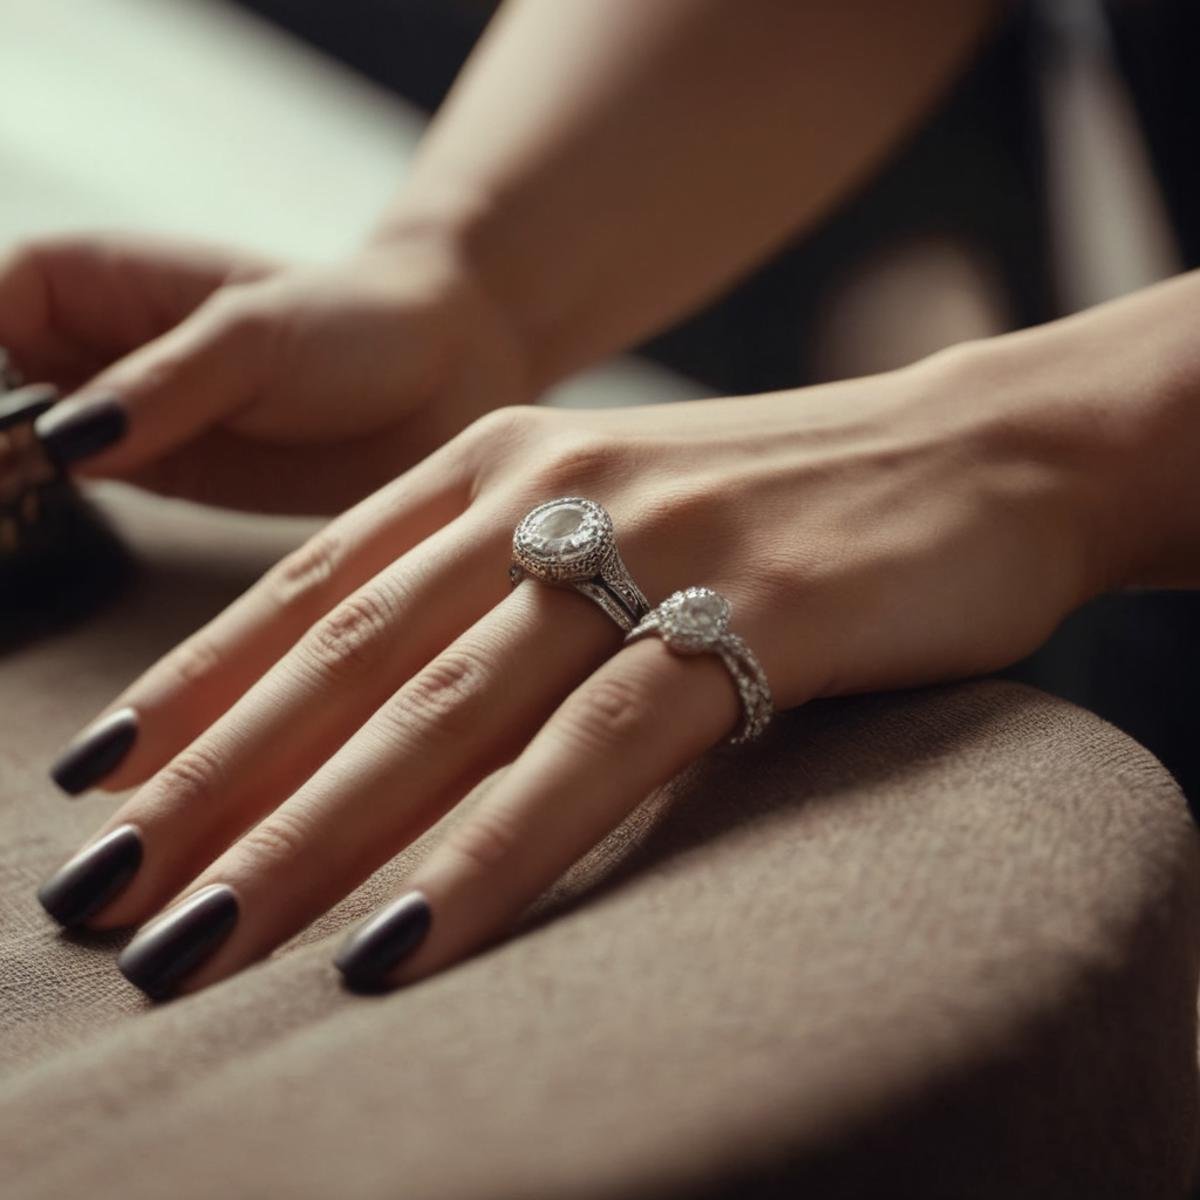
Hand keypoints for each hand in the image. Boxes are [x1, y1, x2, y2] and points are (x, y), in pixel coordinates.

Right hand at [0, 232, 526, 512]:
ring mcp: (129, 414)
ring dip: (7, 477)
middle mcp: (101, 345)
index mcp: (104, 278)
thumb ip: (160, 384)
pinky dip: (51, 506)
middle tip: (5, 485)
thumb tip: (61, 440)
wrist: (446, 376)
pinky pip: (84, 489)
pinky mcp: (165, 473)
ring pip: (25, 440)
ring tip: (9, 515)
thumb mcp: (255, 338)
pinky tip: (32, 529)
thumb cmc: (358, 326)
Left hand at [34, 337, 1118, 997]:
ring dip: (310, 836)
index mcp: (504, 458)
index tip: (99, 786)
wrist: (972, 454)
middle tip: (103, 896)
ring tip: (201, 940)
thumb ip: (501, 575)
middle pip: (348, 658)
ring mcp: (646, 542)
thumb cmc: (781, 499)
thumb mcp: (613, 508)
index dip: (196, 686)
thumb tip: (390, 694)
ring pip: (442, 710)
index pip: (314, 584)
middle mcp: (548, 488)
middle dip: (211, 787)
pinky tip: (402, 942)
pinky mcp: (746, 614)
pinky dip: (488, 855)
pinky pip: (589, 753)